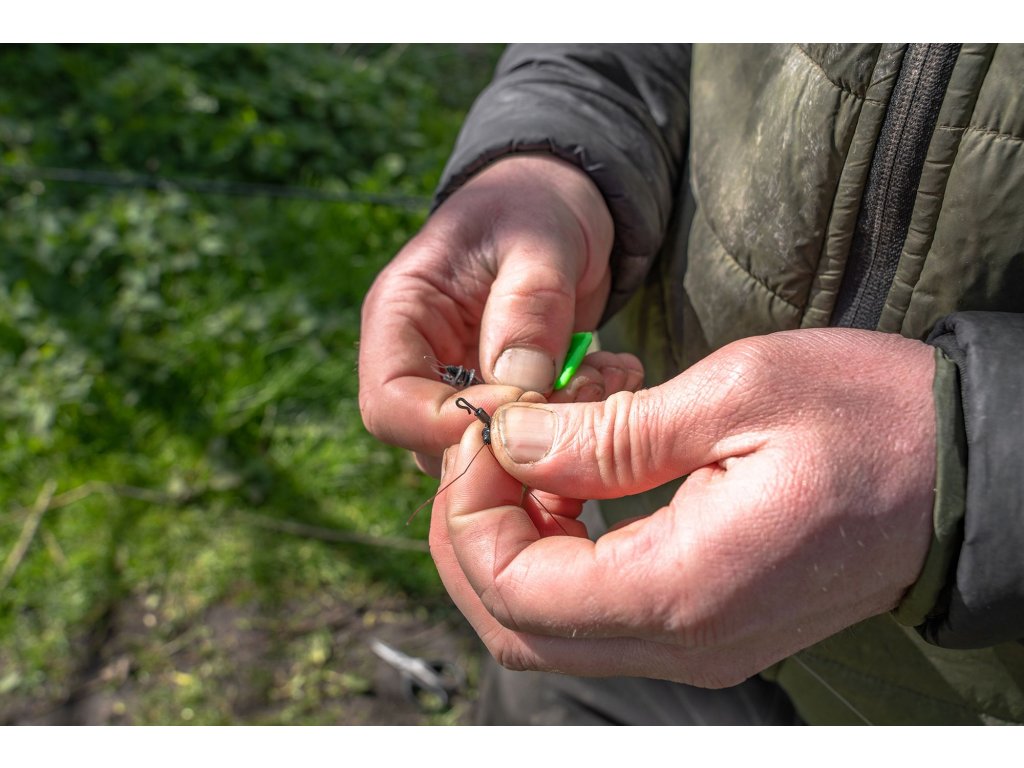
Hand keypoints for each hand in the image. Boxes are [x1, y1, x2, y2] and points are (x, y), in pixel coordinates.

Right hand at [358, 155, 641, 469]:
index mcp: (401, 317)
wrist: (560, 205)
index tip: (525, 403)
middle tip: (583, 394)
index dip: (447, 425)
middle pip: (436, 443)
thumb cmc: (536, 206)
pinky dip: (574, 421)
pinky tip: (611, 376)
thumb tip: (521, 387)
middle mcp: (420, 363)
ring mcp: (461, 386)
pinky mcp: (503, 398)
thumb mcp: (539, 241)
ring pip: (489, 450)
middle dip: (512, 435)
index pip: (389, 406)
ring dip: (551, 430)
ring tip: (603, 376)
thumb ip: (528, 308)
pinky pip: (528, 438)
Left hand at [429, 329, 936, 686]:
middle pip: (516, 625)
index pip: (517, 590)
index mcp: (684, 589)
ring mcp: (695, 645)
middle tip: (483, 447)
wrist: (962, 471)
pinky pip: (596, 612)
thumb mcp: (734, 394)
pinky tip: (569, 481)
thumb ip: (606, 433)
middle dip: (472, 535)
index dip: (471, 513)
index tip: (484, 432)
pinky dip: (556, 552)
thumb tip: (509, 440)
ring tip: (526, 453)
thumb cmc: (869, 417)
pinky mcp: (705, 625)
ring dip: (510, 542)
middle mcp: (683, 642)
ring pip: (548, 626)